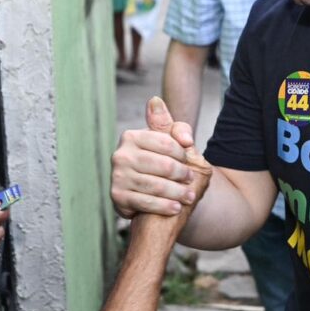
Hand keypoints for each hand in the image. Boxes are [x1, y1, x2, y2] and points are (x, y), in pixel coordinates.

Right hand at [111, 97, 208, 219]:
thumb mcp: (170, 143)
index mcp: (131, 136)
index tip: (189, 159)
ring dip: (177, 193)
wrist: (143, 192)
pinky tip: (176, 208)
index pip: (165, 142)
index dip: (182, 153)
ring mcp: (117, 176)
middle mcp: (120, 155)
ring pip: (156, 186)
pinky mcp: (117, 196)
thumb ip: (172, 126)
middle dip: (182, 174)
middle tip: (192, 180)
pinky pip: (145, 202)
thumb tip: (155, 102)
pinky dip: (164, 206)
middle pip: (163, 165)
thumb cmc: (159, 162)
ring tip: (189, 197)